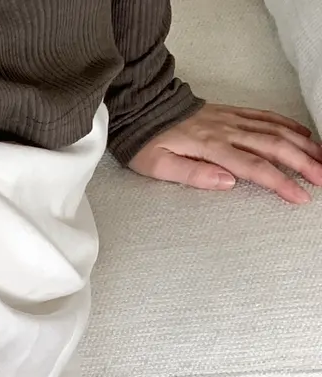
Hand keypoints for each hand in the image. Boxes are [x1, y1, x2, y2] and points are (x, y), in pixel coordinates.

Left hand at [128, 104, 321, 204]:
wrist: (144, 108)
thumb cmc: (147, 143)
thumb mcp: (159, 166)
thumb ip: (193, 174)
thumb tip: (227, 182)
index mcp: (212, 148)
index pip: (254, 167)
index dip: (280, 182)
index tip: (300, 196)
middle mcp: (228, 131)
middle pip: (274, 146)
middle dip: (303, 163)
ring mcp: (232, 119)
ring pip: (276, 130)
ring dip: (302, 145)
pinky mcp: (232, 113)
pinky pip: (266, 116)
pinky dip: (289, 124)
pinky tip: (304, 135)